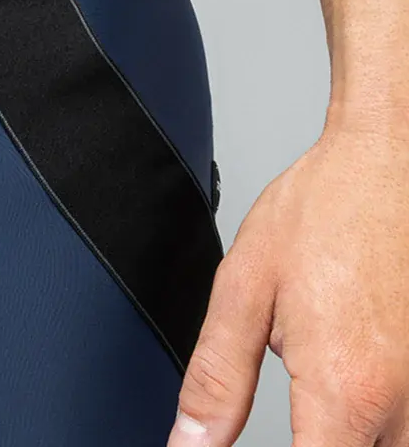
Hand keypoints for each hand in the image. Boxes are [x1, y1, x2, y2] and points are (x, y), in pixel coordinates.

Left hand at [168, 123, 408, 446]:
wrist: (389, 160)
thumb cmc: (326, 209)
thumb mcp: (247, 286)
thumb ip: (217, 378)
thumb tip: (190, 444)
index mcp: (345, 392)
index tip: (257, 442)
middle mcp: (404, 408)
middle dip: (319, 445)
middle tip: (296, 406)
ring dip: (353, 435)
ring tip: (322, 387)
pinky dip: (385, 423)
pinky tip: (357, 387)